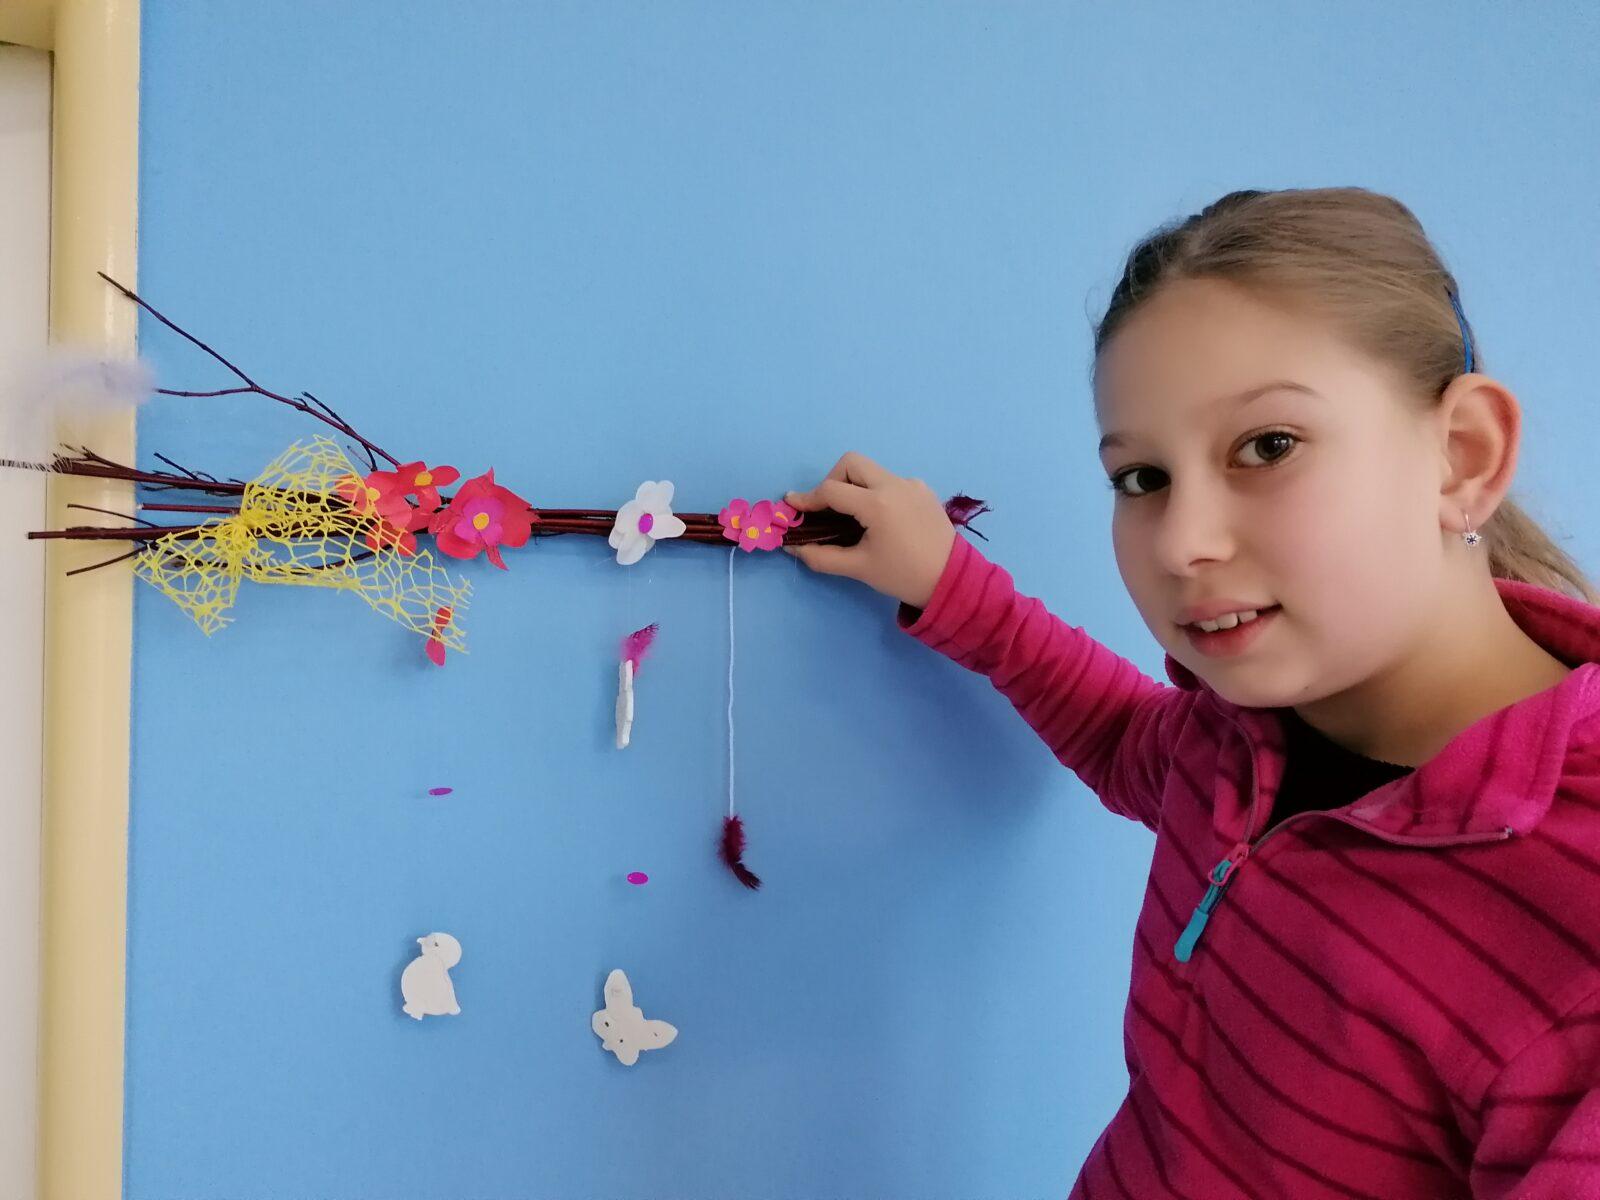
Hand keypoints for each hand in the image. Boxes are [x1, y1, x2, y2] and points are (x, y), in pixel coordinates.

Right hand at [784, 451, 955, 608]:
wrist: (951, 580)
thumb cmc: (903, 575)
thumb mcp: (859, 568)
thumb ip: (821, 556)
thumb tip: (794, 548)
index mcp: (877, 504)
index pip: (831, 490)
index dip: (808, 499)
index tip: (793, 507)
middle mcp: (894, 484)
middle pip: (852, 463)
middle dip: (832, 480)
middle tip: (827, 507)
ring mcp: (912, 484)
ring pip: (873, 470)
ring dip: (855, 486)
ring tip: (853, 516)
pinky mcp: (924, 490)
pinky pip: (891, 481)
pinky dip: (877, 492)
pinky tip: (882, 519)